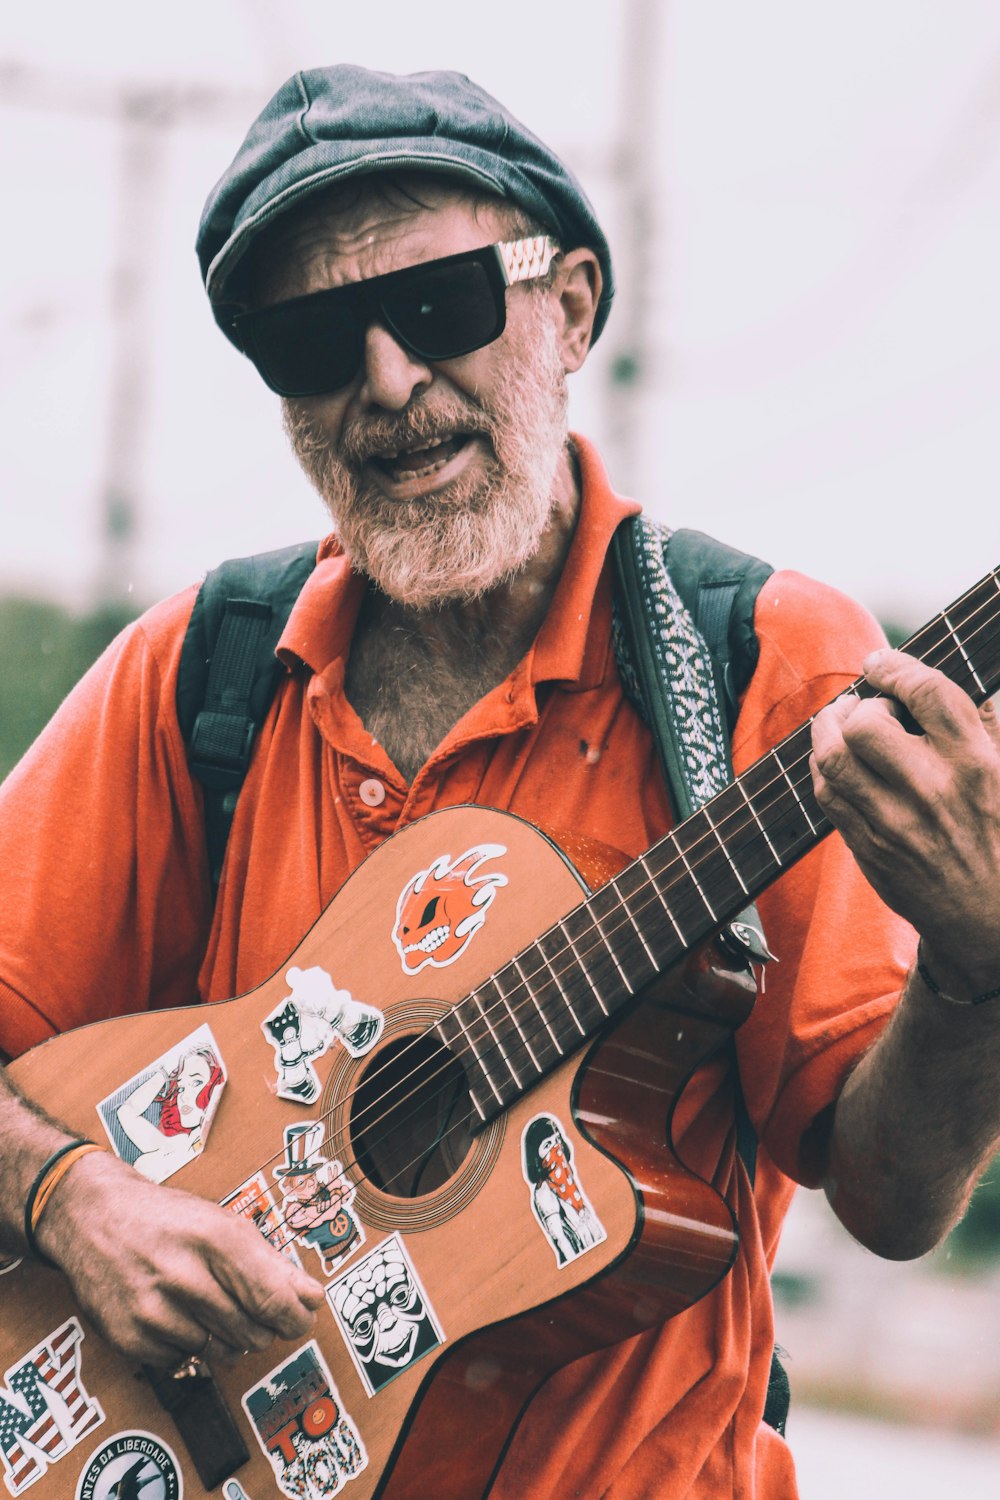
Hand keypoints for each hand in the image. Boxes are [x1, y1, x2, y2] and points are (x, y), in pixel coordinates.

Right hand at [36, 1149, 324, 1366]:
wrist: (93, 1217)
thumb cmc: (166, 1219)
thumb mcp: (222, 1224)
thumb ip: (271, 1264)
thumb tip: (313, 1298)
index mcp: (216, 1238)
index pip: (273, 1299)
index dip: (295, 1317)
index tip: (300, 1319)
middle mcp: (184, 1275)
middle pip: (252, 1332)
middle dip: (260, 1326)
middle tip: (247, 1306)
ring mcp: (154, 1310)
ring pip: (221, 1352)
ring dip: (225, 1337)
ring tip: (206, 1304)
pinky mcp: (130, 1337)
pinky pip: (184, 1361)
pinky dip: (188, 1345)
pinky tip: (175, 1314)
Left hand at [810, 649, 999, 994]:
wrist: (992, 917)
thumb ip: (988, 724)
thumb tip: (959, 682)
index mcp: (978, 763)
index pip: (926, 692)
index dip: (894, 666)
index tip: (880, 662)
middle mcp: (934, 790)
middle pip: (867, 724)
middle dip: (861, 704)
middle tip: (867, 705)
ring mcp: (897, 823)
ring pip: (835, 759)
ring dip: (827, 730)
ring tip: (838, 722)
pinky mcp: (871, 848)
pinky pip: (828, 795)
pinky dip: (824, 768)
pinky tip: (837, 760)